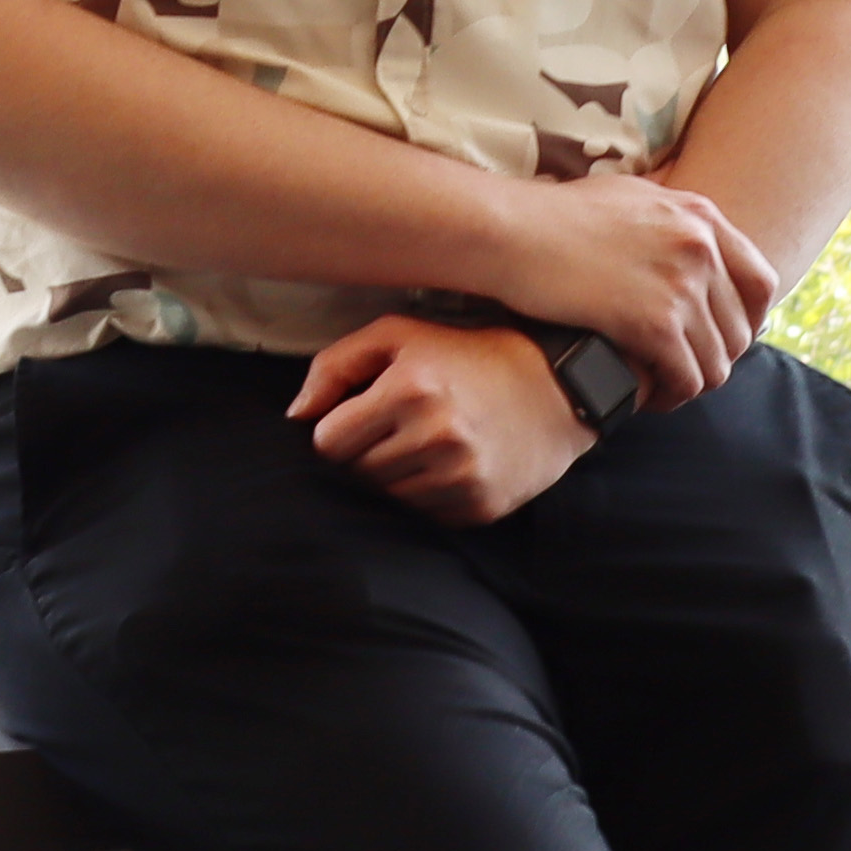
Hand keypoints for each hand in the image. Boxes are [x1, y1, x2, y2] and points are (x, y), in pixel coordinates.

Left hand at [299, 315, 594, 526]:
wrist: (555, 388)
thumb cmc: (464, 355)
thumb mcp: (399, 335)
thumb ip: (335, 366)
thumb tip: (295, 416)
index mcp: (411, 388)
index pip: (328, 442)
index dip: (338, 430)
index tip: (362, 416)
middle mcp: (437, 435)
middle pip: (355, 474)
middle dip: (365, 453)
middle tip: (397, 428)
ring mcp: (462, 476)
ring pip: (385, 499)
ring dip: (393, 477)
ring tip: (423, 445)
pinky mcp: (479, 506)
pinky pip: (422, 516)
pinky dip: (425, 496)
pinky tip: (448, 466)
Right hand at [474, 169, 778, 410]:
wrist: (509, 232)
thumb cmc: (552, 215)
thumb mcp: (627, 196)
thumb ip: (666, 215)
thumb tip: (686, 235)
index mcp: (700, 214)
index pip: (760, 279)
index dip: (750, 319)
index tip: (728, 339)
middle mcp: (700, 246)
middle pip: (741, 326)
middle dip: (717, 357)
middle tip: (686, 371)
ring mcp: (681, 284)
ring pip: (716, 360)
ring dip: (693, 383)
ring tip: (664, 390)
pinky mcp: (655, 322)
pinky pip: (687, 377)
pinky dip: (672, 395)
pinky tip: (648, 398)